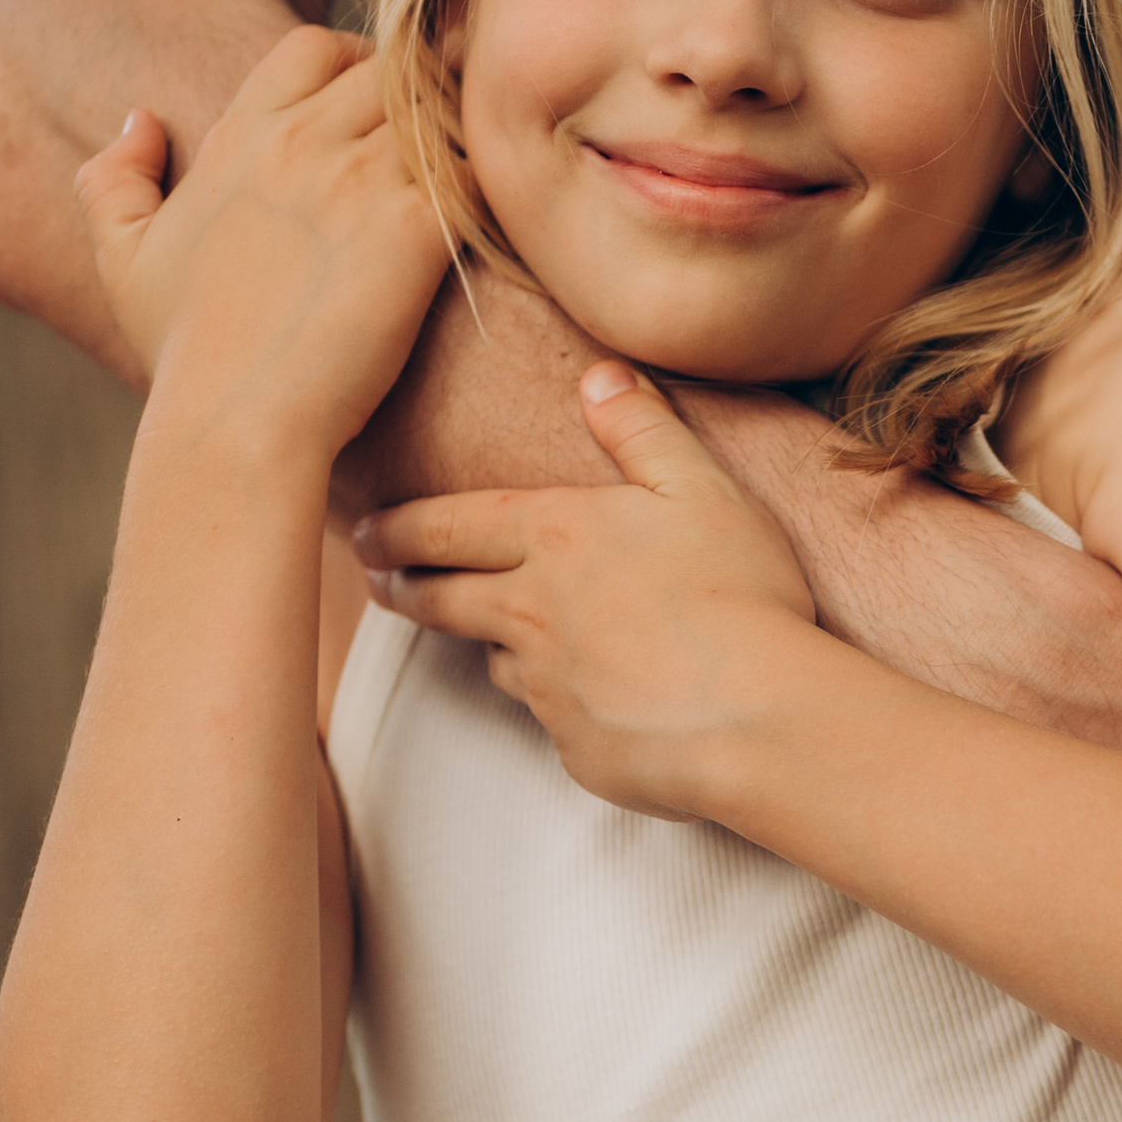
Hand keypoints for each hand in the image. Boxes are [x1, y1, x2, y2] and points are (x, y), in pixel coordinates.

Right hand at [76, 27, 451, 460]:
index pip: (317, 45)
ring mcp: (360, 181)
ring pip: (442, 111)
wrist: (235, 422)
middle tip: (445, 151)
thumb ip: (113, 180)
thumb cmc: (183, 353)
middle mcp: (301, 143)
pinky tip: (491, 227)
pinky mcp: (413, 231)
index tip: (377, 111)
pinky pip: (476, 172)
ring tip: (474, 185)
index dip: (359, 63)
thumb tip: (138, 121)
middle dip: (428, 95)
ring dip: (466, 142)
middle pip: (394, 67)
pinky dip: (492, 190)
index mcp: (243, 137)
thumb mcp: (121, 258)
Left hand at [352, 364, 820, 813]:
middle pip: (443, 598)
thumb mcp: (701, 488)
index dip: (397, 529)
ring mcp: (548, 686)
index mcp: (554, 537)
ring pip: (497, 659)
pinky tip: (596, 700)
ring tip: (495, 638)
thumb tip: (599, 375)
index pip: (446, 527)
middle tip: (378, 580)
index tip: (363, 533)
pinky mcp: (575, 746)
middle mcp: (532, 612)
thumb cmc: (739, 592)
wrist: (757, 715)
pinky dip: (562, 703)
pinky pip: (554, 719)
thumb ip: (643, 430)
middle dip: (403, 585)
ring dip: (488, 644)